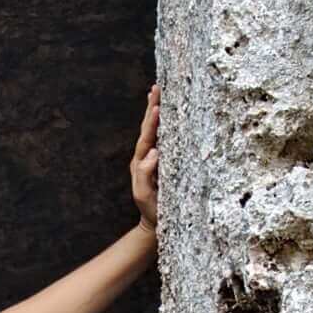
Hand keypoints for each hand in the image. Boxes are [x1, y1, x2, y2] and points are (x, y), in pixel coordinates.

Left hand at [129, 83, 158, 230]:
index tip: (157, 107)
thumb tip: (153, 152)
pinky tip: (171, 113)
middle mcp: (146, 157)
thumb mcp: (144, 195)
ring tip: (159, 93)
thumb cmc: (151, 210)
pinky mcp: (165, 162)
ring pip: (156, 131)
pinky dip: (167, 124)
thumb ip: (144, 174)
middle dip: (152, 107)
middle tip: (156, 88)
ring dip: (157, 111)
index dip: (151, 123)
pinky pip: (165, 139)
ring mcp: (155, 158)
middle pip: (149, 128)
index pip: (146, 138)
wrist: (155, 224)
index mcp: (140, 162)